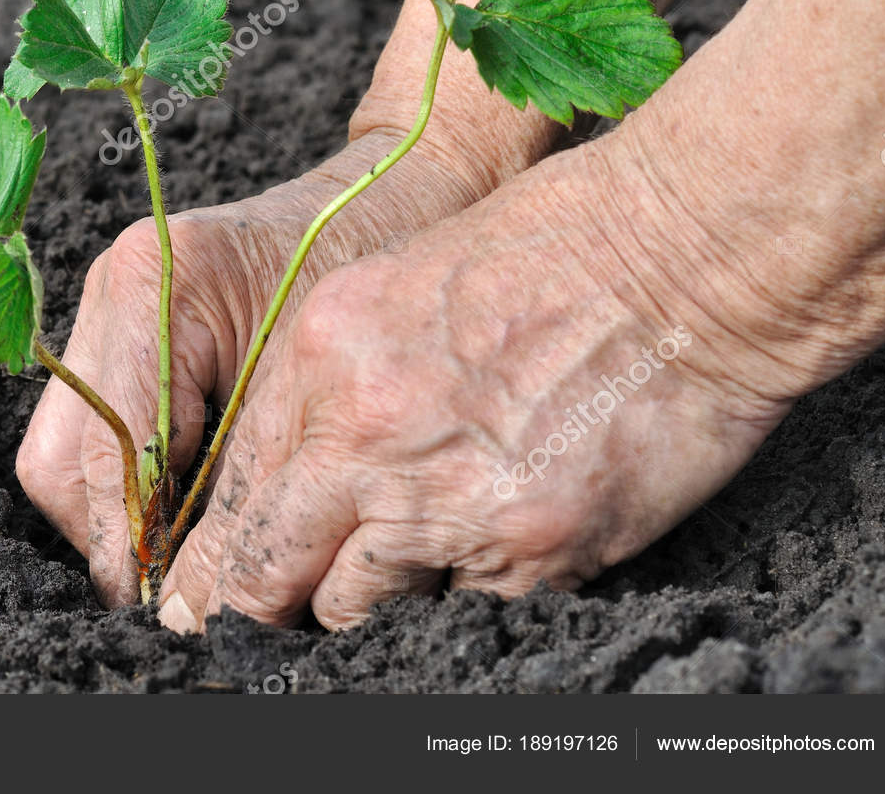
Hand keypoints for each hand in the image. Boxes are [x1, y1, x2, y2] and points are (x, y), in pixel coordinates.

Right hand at [15, 127, 505, 604]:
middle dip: (110, 539)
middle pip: (60, 459)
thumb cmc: (370, 270)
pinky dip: (126, 481)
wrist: (389, 191)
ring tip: (180, 561)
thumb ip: (243, 473)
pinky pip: (90, 428)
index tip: (172, 602)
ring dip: (113, 516)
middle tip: (172, 596)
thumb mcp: (310, 381)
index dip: (136, 539)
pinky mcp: (120, 325)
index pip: (110, 446)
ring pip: (62, 452)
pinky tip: (181, 509)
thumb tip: (201, 579)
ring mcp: (105, 303)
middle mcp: (109, 288)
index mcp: (151, 283)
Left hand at [158, 138, 796, 630]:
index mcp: (319, 363)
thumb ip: (327, 388)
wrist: (679, 256)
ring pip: (359, 608)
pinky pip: (460, 609)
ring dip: (367, 599)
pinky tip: (493, 535)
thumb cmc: (543, 253)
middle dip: (259, 608)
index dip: (214, 560)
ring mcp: (446, 506)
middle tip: (253, 630)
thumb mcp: (393, 291)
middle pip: (271, 574)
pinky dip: (464, 590)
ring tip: (405, 558)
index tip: (205, 596)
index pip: (235, 497)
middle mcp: (365, 440)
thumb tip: (290, 483)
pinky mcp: (529, 553)